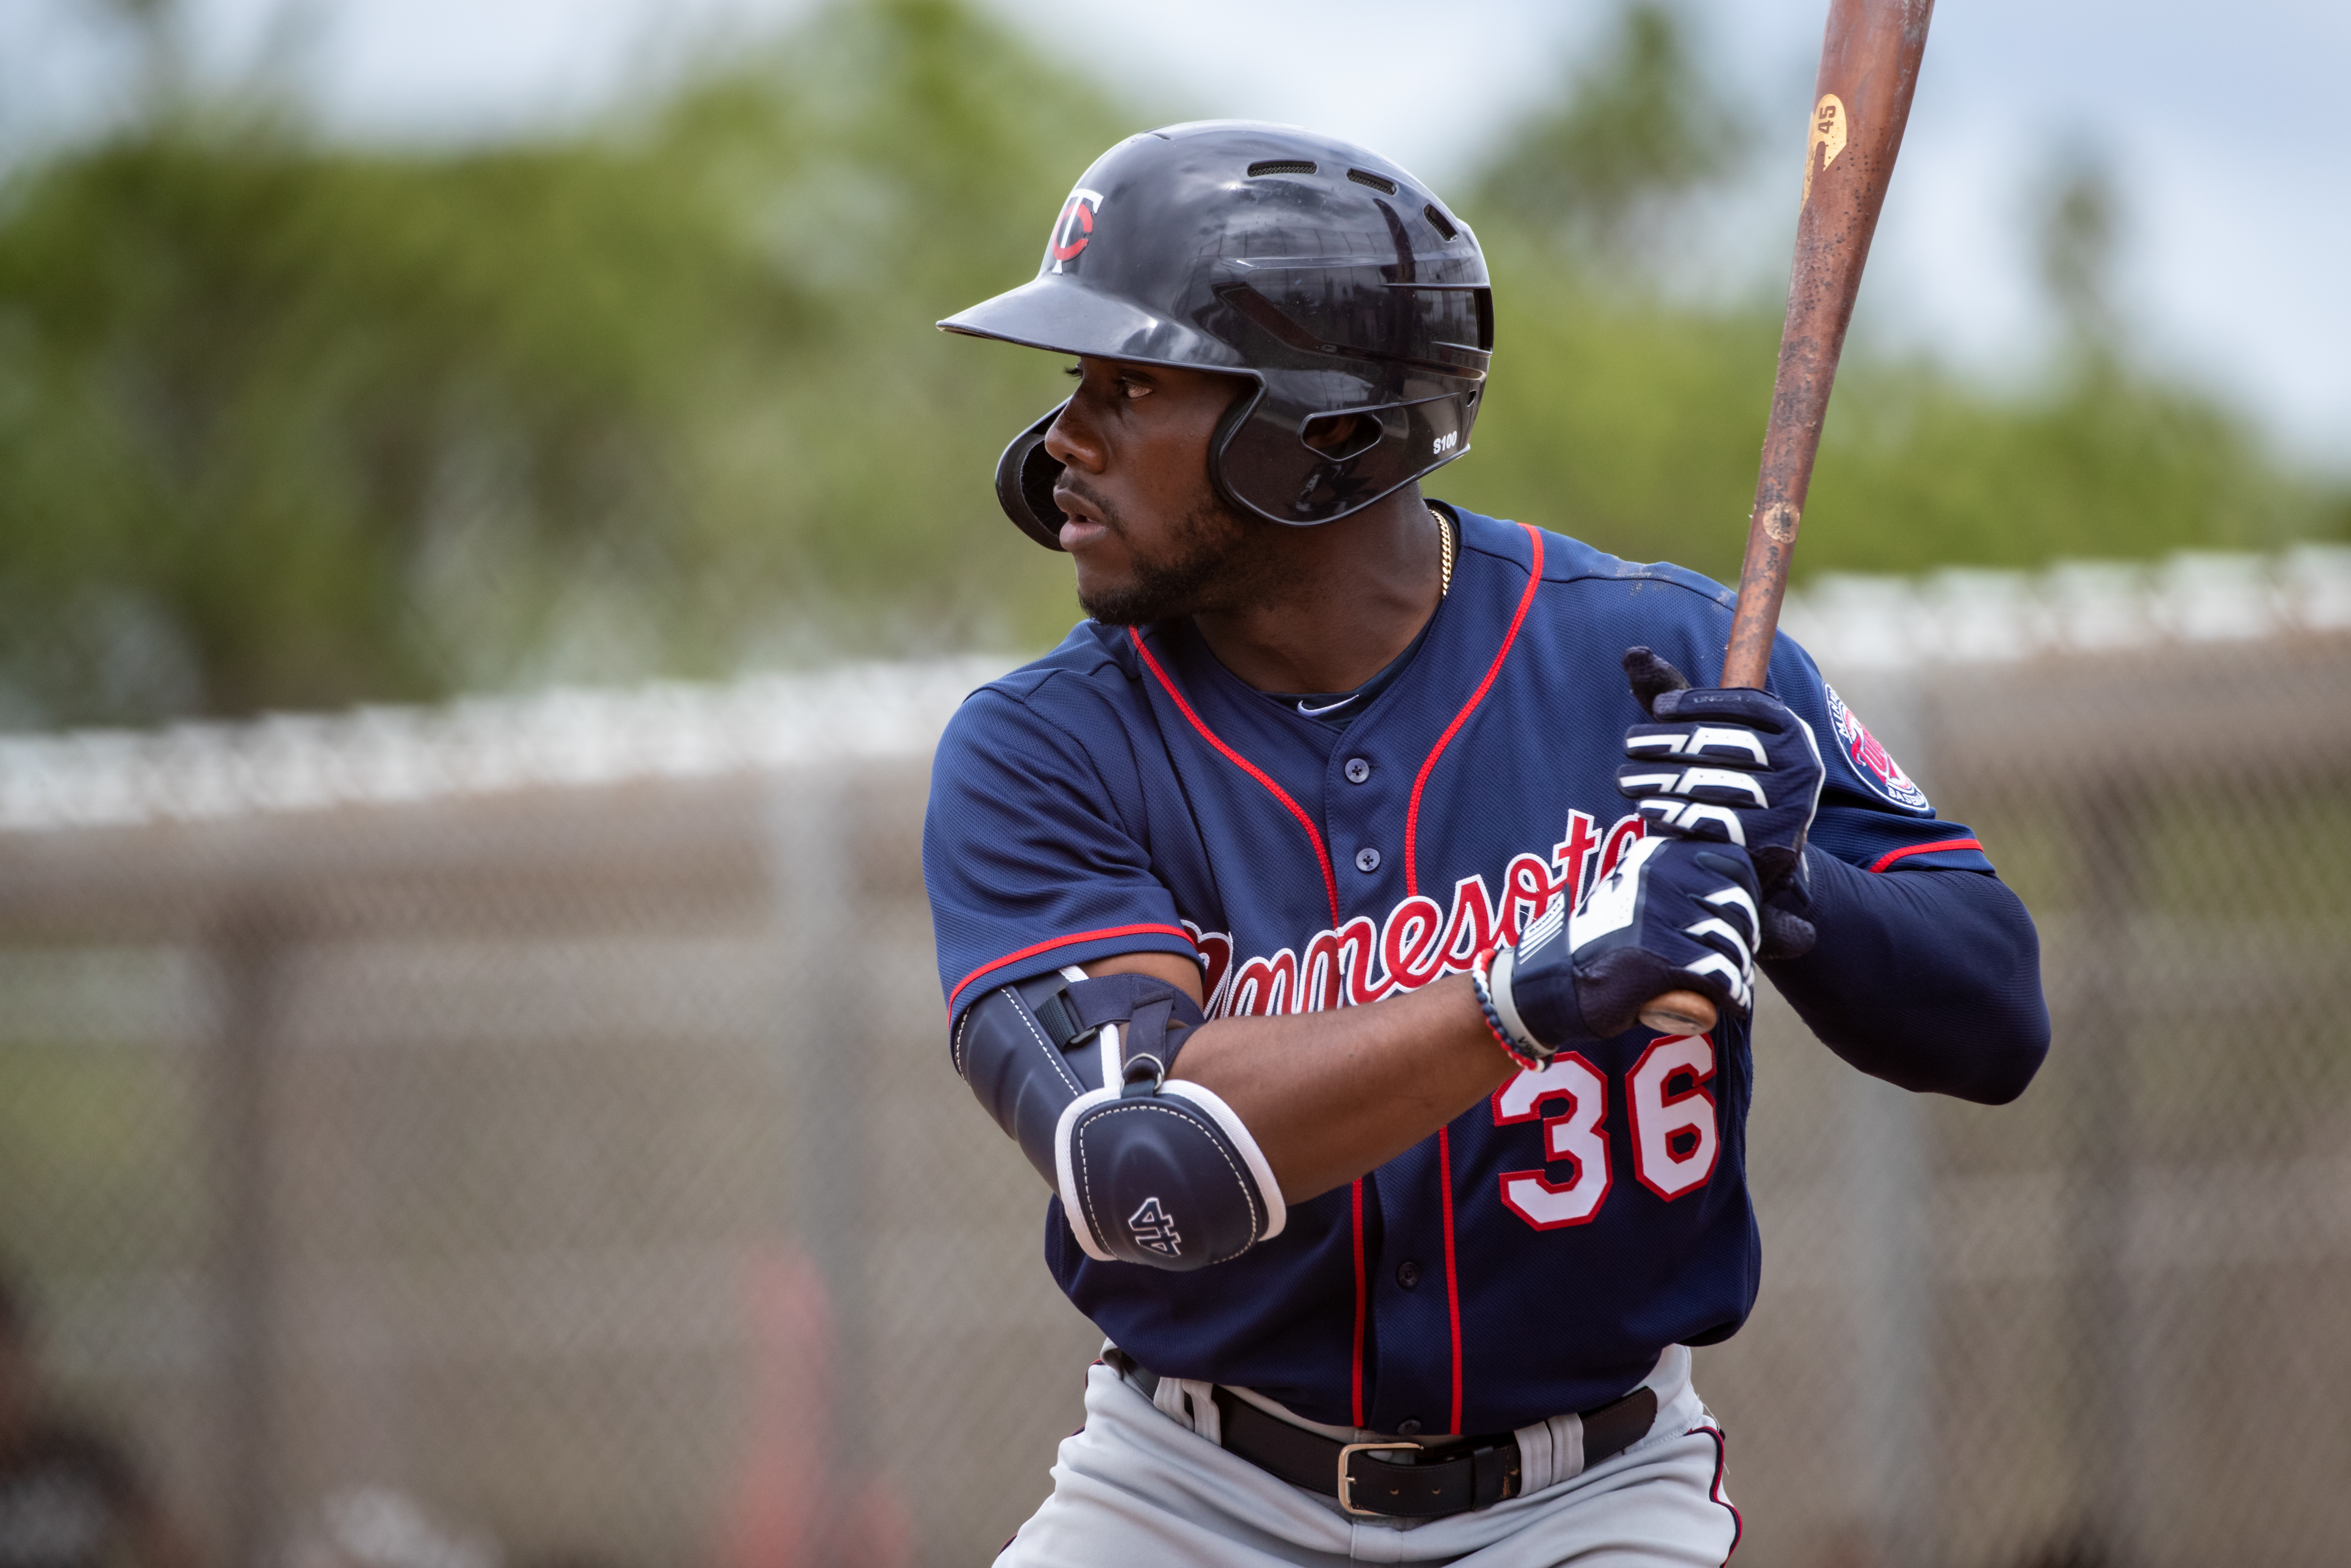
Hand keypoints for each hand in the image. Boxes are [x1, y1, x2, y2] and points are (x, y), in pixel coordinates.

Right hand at [1483, 835, 1760, 1055]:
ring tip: (1715, 987)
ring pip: (1734, 946)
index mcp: (1662, 853)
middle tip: (1716, 966)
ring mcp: (1656, 914)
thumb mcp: (1668, 915)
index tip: (1719, 929)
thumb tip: (1809, 936)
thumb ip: (1728, 915)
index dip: (1744, 907)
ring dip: (1734, 975)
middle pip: (1742, 910)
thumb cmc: (1617, 949)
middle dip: (1741, 945)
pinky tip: (1714, 1005)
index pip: (1741, 868)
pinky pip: (1719, 979)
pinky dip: (1727, 998)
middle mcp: (1659, 875)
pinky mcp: (1655, 958)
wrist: (1556, 985)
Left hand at [1617, 646, 1823, 893]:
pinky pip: (1719, 823)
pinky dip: (1678, 814)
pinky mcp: (1773, 841)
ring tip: (1625, 779)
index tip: (1657, 708)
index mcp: (1790, 730)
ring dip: (1664, 780)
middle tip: (1629, 743)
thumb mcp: (1711, 737)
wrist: (1766, 851)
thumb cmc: (1727, 779)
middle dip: (1671, 742)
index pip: (1747, 705)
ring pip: (1718, 784)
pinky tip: (1646, 809)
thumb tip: (1633, 653)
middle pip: (1727, 743)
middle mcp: (1800, 762)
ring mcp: (1791, 804)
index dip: (1700, 703)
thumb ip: (1676, 700)